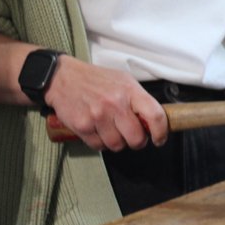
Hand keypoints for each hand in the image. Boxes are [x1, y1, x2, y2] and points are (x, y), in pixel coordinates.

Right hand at [45, 56, 166, 151]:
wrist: (63, 78)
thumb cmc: (95, 80)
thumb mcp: (123, 81)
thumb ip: (139, 99)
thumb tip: (154, 120)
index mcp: (129, 90)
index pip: (155, 116)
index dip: (161, 132)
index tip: (159, 138)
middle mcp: (115, 104)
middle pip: (136, 138)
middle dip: (137, 141)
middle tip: (132, 136)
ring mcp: (98, 116)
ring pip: (117, 145)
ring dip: (117, 142)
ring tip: (111, 129)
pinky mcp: (83, 126)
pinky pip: (99, 146)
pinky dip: (100, 142)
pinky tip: (97, 130)